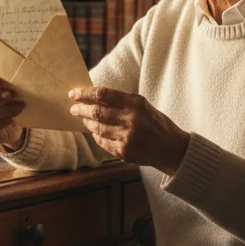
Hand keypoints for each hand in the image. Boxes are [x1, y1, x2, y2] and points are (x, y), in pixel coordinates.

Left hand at [69, 86, 189, 175]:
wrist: (171, 148)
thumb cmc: (155, 123)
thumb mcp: (142, 106)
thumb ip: (120, 102)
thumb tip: (91, 97)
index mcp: (136, 103)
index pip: (103, 94)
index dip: (85, 93)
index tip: (73, 93)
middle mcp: (131, 119)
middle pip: (96, 112)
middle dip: (80, 109)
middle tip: (72, 108)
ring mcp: (127, 137)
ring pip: (97, 128)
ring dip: (87, 123)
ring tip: (83, 120)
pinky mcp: (124, 152)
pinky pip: (102, 142)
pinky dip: (96, 136)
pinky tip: (95, 132)